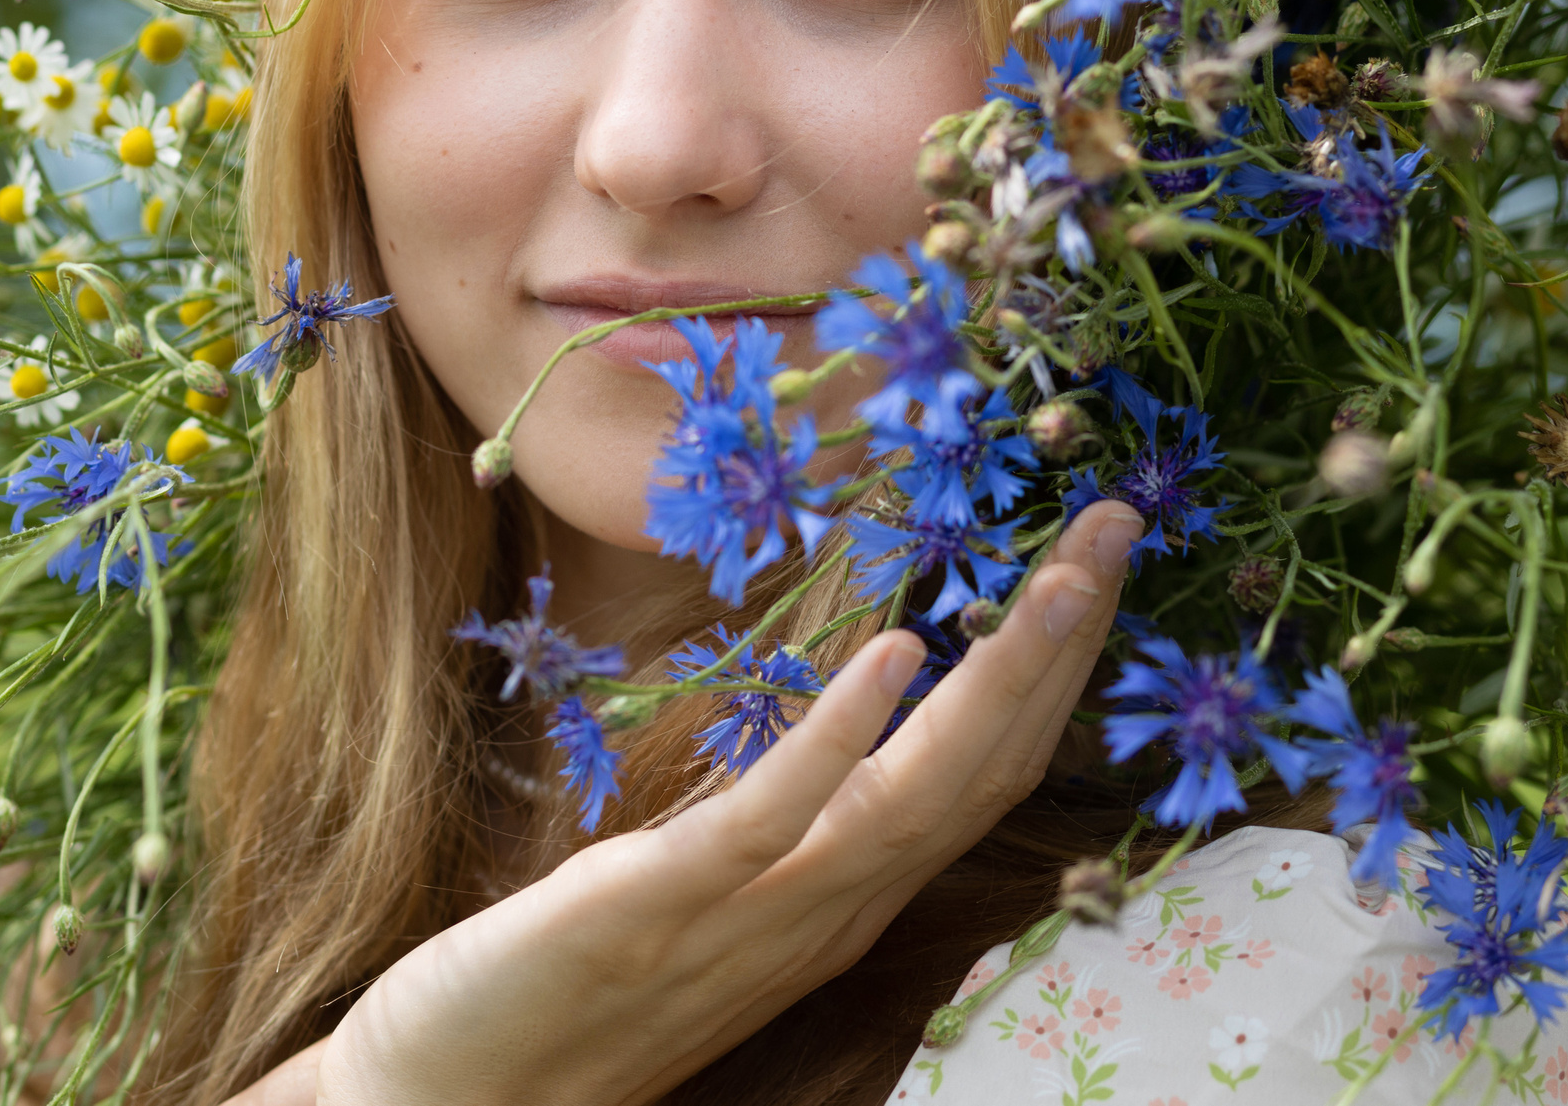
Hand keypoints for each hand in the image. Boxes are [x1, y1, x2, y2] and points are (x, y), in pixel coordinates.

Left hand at [311, 499, 1144, 1105]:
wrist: (450, 1101)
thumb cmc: (571, 989)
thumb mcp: (701, 892)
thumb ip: (779, 822)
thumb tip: (843, 718)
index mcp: (837, 896)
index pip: (979, 775)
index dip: (1052, 669)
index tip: (1097, 555)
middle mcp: (824, 910)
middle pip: (979, 770)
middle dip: (1059, 645)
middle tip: (1116, 521)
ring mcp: (753, 912)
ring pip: (913, 793)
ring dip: (999, 676)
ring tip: (1058, 574)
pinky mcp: (661, 903)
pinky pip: (776, 818)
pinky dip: (845, 733)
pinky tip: (900, 651)